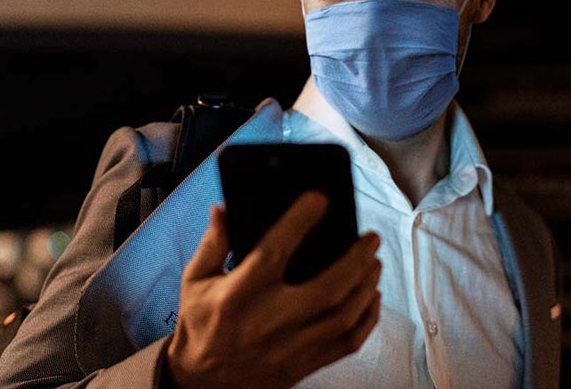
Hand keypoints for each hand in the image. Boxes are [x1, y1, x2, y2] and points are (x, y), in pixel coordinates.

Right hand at [164, 191, 381, 388]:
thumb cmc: (201, 325)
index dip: (299, 222)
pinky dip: (368, 319)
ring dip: (367, 286)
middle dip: (357, 259)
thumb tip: (224, 210)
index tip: (319, 199)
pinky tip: (372, 298)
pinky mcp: (303, 365)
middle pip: (328, 288)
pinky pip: (348, 343)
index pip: (274, 251)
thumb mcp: (195, 281)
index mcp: (240, 295)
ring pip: (344, 316)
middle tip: (371, 237)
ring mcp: (290, 347)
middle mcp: (269, 321)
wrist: (201, 382)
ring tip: (375, 263)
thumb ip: (212, 244)